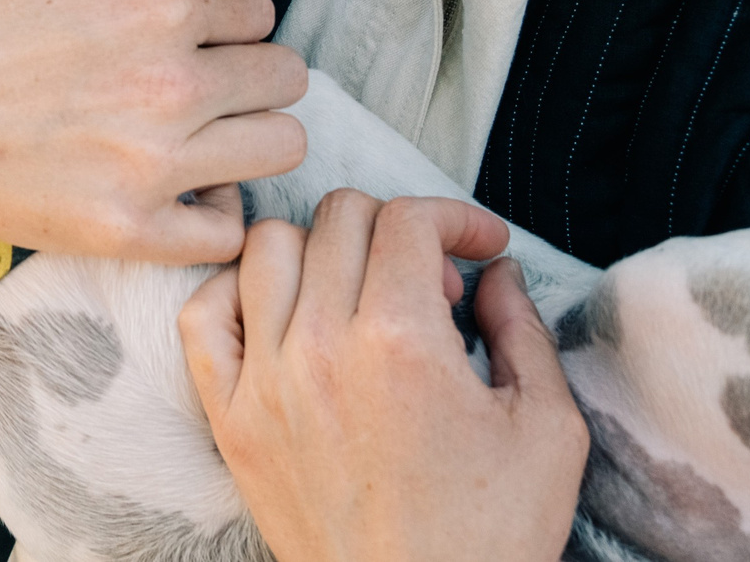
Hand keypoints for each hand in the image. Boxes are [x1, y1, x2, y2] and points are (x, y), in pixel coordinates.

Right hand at [0, 0, 308, 263]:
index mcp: (160, 5)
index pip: (259, 10)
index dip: (223, 14)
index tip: (184, 27)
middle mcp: (173, 85)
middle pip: (286, 78)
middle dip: (247, 69)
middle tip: (196, 76)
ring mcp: (155, 165)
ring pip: (281, 147)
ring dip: (248, 133)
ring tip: (200, 129)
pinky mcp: (129, 229)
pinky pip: (230, 229)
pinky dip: (215, 208)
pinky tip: (179, 185)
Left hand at [178, 193, 587, 561]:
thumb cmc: (488, 536)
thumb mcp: (547, 429)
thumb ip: (520, 331)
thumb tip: (493, 270)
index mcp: (400, 341)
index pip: (407, 220)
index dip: (453, 219)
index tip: (476, 248)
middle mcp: (320, 347)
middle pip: (338, 219)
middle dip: (395, 231)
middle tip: (430, 284)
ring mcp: (264, 381)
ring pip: (267, 248)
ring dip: (319, 251)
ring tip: (359, 295)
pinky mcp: (229, 418)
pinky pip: (203, 314)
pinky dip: (234, 292)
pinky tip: (282, 314)